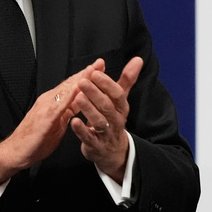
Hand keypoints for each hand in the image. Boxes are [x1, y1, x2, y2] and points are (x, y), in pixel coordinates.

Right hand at [0, 62, 103, 184]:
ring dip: (80, 79)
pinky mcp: (44, 117)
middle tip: (100, 63)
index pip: (72, 86)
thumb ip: (66, 112)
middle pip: (70, 83)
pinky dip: (69, 95)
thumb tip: (78, 105)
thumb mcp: (57, 124)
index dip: (86, 76)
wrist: (15, 152)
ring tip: (93, 70)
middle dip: (86, 73)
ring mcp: (46, 106)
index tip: (99, 68)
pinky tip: (78, 90)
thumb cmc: (35, 140)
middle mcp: (49, 100)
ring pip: (66, 89)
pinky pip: (59, 104)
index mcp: (53, 102)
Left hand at [70, 56, 142, 182]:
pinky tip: (73, 121)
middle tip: (82, 82)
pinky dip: (81, 130)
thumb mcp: (120, 101)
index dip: (107, 84)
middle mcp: (116, 121)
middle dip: (95, 93)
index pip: (118, 94)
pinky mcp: (96, 146)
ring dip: (89, 110)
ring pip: (99, 122)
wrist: (113, 152)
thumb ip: (127, 80)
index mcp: (121, 108)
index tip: (95, 72)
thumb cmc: (114, 119)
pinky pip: (89, 139)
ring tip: (78, 97)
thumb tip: (138, 58)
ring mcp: (106, 135)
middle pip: (107, 107)